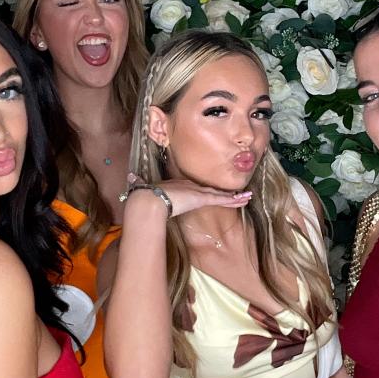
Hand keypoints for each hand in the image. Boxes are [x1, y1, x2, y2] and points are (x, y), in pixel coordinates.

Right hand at [125, 173, 251, 218]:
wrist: (149, 199)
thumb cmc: (145, 196)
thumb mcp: (143, 188)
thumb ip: (139, 183)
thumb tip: (130, 178)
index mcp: (180, 187)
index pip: (199, 190)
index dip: (208, 191)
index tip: (216, 193)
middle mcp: (191, 187)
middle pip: (212, 191)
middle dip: (225, 193)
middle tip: (239, 194)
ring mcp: (197, 192)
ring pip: (221, 195)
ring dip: (235, 197)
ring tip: (248, 197)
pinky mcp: (202, 197)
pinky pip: (222, 199)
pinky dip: (234, 199)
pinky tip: (245, 199)